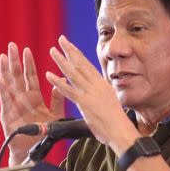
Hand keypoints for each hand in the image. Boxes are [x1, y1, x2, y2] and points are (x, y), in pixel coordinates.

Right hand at [0, 42, 64, 164]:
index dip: (29, 64)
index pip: (31, 77)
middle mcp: (22, 100)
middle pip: (17, 77)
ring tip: (3, 57)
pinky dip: (3, 90)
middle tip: (11, 45)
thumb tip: (61, 84)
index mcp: (34, 98)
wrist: (34, 151)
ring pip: (9, 86)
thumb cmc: (44, 133)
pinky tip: (1, 79)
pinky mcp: (7, 117)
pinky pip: (5, 102)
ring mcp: (13, 107)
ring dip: (6, 71)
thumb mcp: (55, 115)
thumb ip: (58, 100)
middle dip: (15, 61)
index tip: (27, 50)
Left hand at [46, 36, 139, 155]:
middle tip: (61, 39)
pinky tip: (48, 74)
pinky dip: (57, 82)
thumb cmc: (117, 122)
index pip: (88, 66)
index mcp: (103, 84)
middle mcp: (97, 85)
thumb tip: (98, 93)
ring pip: (73, 73)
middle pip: (81, 64)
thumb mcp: (111, 103)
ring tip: (52, 50)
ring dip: (61, 61)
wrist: (121, 131)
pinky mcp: (85, 103)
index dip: (78, 55)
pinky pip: (68, 90)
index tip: (71, 46)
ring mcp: (90, 93)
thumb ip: (101, 96)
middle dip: (70, 50)